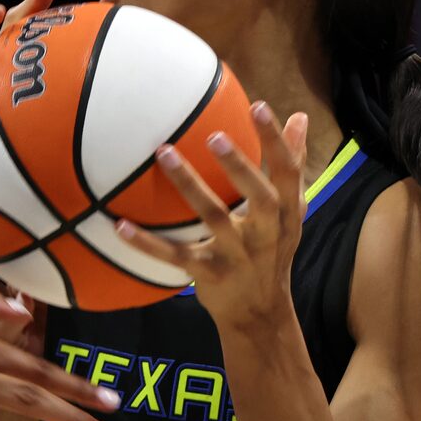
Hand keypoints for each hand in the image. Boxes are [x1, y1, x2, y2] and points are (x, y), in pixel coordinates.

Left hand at [115, 102, 308, 332]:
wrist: (260, 314)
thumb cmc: (272, 252)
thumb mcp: (290, 214)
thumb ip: (293, 166)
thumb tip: (300, 117)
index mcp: (285, 214)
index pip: (287, 173)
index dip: (275, 141)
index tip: (258, 106)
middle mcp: (264, 233)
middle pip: (258, 196)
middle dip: (238, 166)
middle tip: (213, 135)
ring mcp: (236, 255)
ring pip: (212, 217)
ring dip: (188, 185)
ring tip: (163, 154)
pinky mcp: (208, 274)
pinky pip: (174, 256)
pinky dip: (146, 243)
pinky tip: (120, 225)